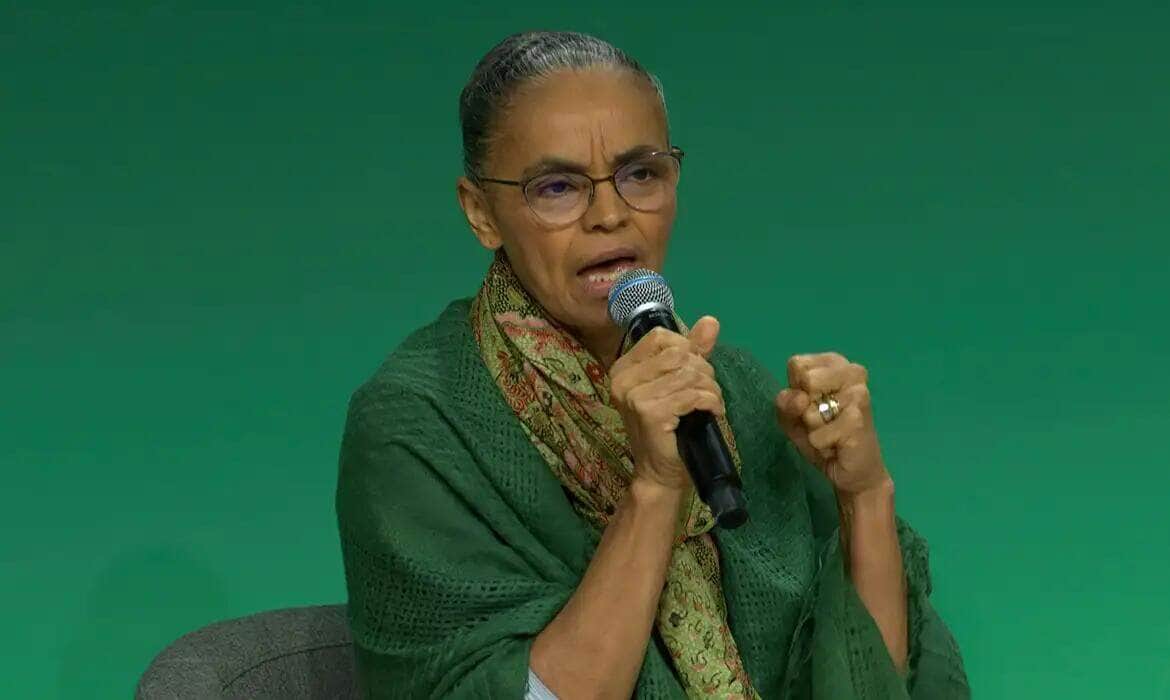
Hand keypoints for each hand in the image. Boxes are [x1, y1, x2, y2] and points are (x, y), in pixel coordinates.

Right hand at [610, 316, 723, 491]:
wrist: (660, 473)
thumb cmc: (669, 429)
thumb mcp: (678, 384)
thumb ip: (692, 351)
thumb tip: (711, 321)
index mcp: (623, 368)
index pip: (661, 337)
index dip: (687, 349)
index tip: (696, 372)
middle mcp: (622, 379)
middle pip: (678, 354)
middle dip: (704, 371)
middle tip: (708, 393)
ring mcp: (633, 396)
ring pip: (688, 374)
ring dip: (710, 388)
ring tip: (712, 404)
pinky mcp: (650, 412)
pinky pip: (692, 394)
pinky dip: (710, 401)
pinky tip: (713, 413)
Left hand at [775, 352, 890, 496]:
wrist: (853, 470)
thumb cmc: (823, 436)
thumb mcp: (793, 418)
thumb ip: (785, 403)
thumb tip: (798, 398)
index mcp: (835, 364)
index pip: (796, 364)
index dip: (796, 389)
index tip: (811, 402)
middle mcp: (852, 372)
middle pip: (805, 379)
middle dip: (805, 407)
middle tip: (822, 418)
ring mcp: (858, 394)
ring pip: (809, 409)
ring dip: (813, 427)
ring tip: (830, 431)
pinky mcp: (858, 420)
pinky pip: (817, 434)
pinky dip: (820, 443)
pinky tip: (837, 444)